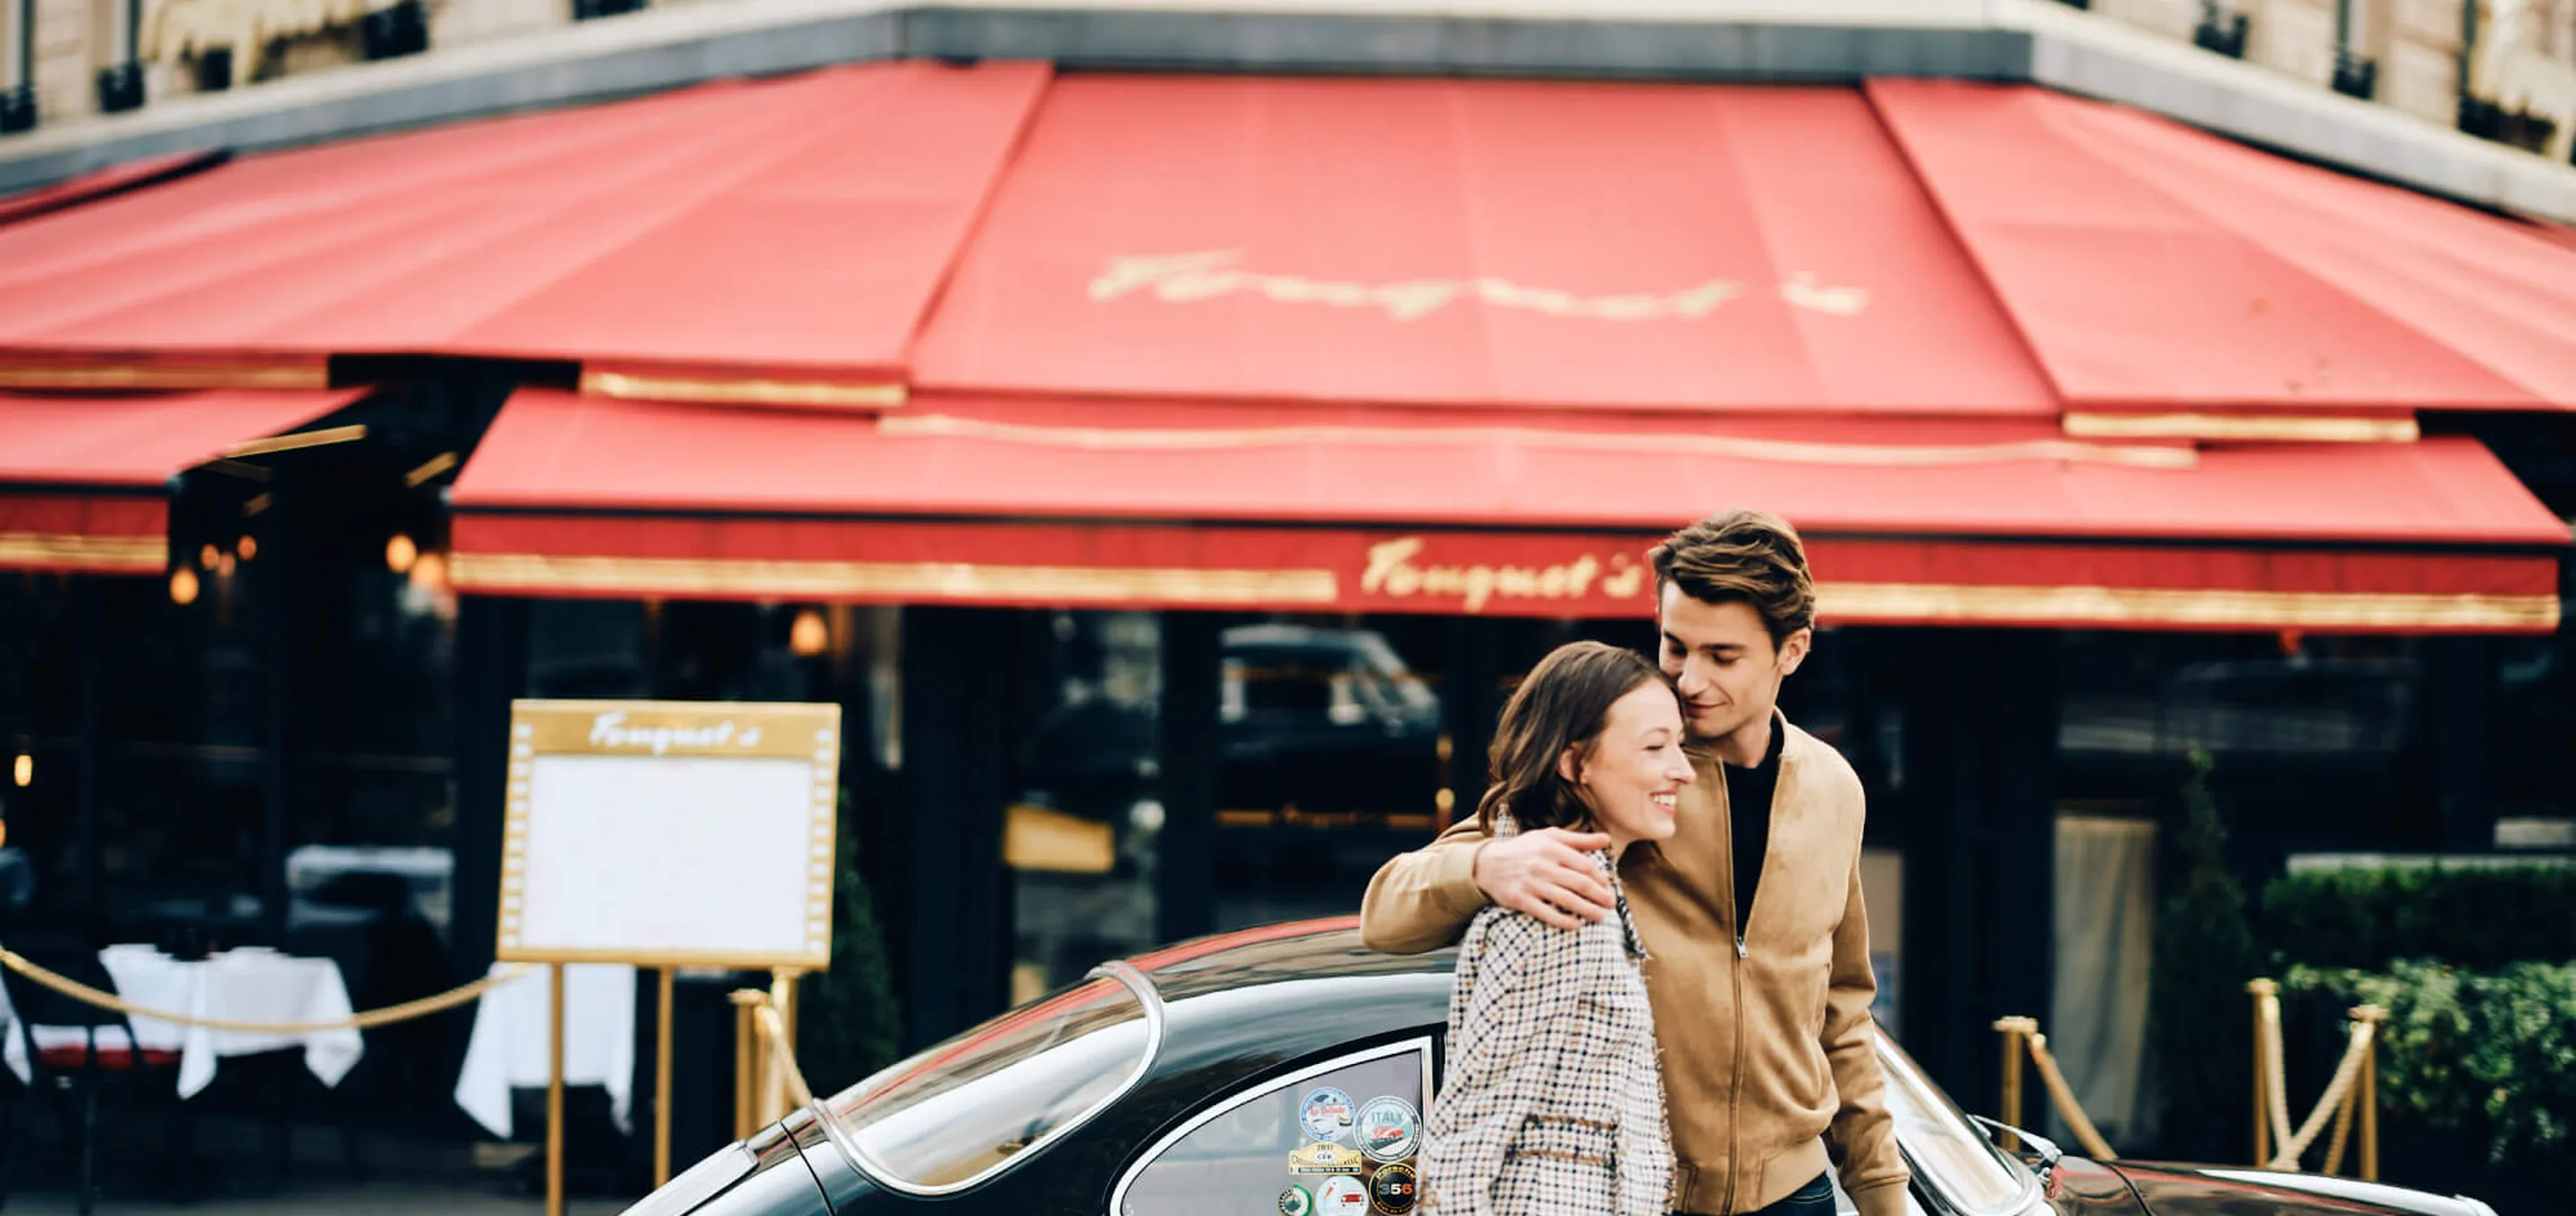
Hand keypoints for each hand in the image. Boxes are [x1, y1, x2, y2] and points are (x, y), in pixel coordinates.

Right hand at [1471, 829, 1615, 929]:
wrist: (1488, 864)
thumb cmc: (1523, 849)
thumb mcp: (1548, 837)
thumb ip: (1578, 839)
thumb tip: (1606, 839)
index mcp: (1552, 848)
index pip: (1585, 865)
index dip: (1600, 878)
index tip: (1609, 887)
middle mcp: (1543, 865)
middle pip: (1580, 884)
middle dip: (1600, 896)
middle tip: (1611, 904)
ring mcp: (1531, 884)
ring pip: (1567, 900)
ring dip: (1588, 910)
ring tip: (1601, 916)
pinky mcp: (1520, 899)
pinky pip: (1547, 913)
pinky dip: (1563, 921)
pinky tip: (1576, 925)